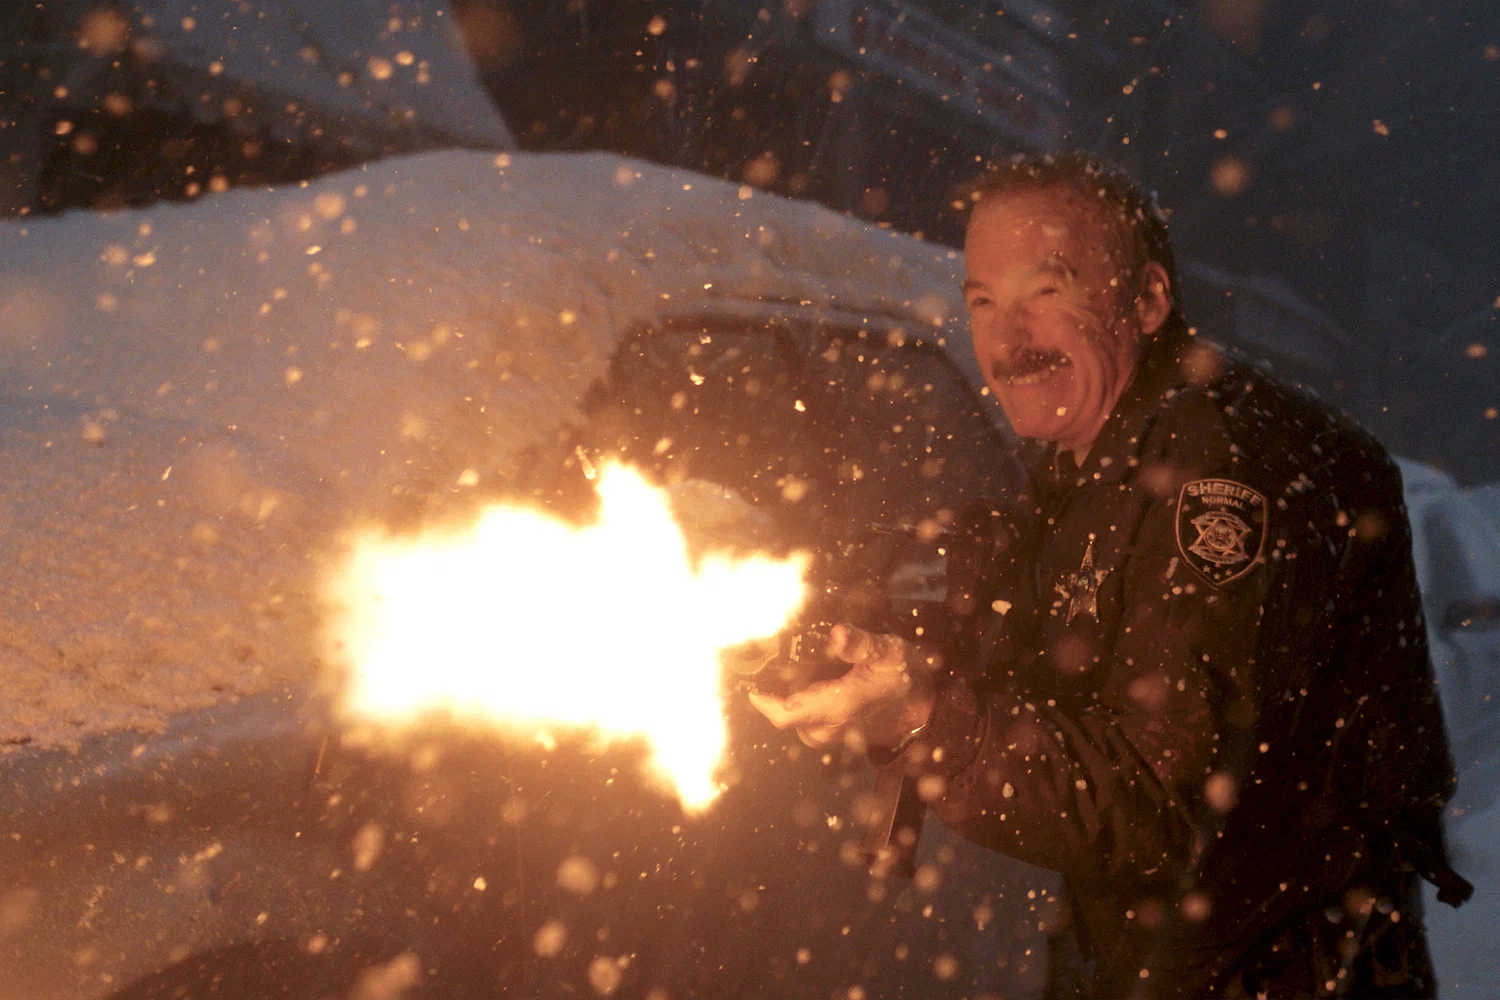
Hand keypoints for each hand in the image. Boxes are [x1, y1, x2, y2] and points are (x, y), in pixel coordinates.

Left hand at [748, 624, 935, 750]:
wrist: (922, 709)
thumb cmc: (904, 678)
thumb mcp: (889, 653)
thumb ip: (862, 644)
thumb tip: (837, 633)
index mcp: (836, 708)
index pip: (785, 713)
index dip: (760, 697)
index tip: (745, 676)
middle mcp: (826, 728)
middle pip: (783, 711)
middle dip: (774, 686)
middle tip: (770, 655)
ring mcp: (828, 735)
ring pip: (792, 715)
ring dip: (788, 693)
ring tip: (792, 663)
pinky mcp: (831, 735)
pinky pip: (803, 718)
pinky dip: (799, 699)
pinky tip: (808, 677)